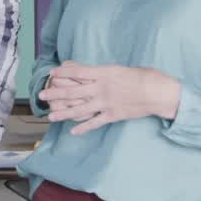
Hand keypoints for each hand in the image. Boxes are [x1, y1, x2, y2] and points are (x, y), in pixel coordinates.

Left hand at [39, 61, 180, 134]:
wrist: (158, 92)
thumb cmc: (143, 76)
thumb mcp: (121, 69)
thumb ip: (105, 72)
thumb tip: (92, 73)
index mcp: (104, 73)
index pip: (78, 72)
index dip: (63, 72)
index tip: (52, 73)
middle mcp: (101, 88)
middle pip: (73, 91)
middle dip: (56, 93)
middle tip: (42, 94)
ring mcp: (106, 103)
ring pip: (80, 109)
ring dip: (63, 113)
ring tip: (50, 116)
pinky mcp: (112, 115)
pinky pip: (94, 123)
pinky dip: (83, 127)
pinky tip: (72, 131)